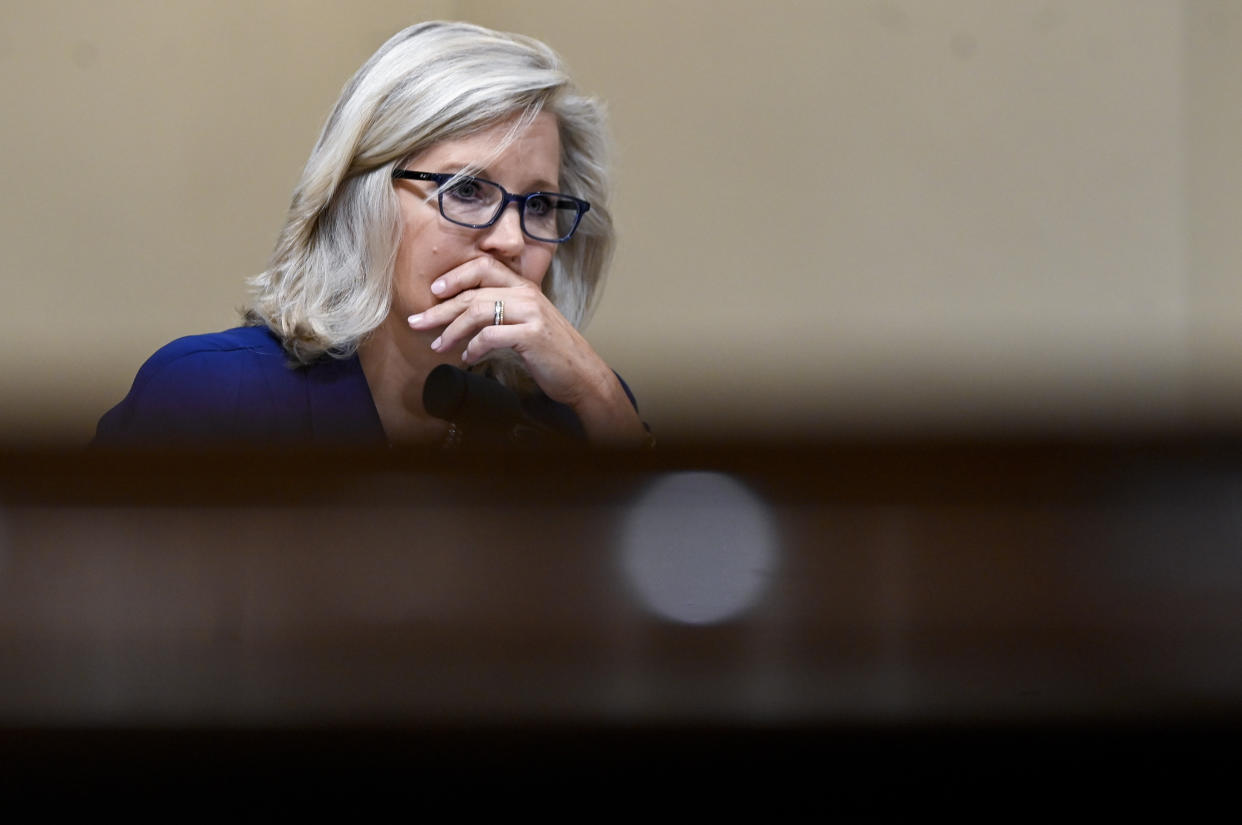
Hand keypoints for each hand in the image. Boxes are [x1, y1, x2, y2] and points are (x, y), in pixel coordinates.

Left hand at [407, 256, 646, 445]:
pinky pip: (491, 336)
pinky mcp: (532, 335)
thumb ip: (503, 312)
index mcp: (525, 286)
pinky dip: (473, 348)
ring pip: (477, 311)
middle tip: (417, 321)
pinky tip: (467, 358)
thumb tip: (464, 315)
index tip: (434, 291)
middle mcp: (527, 294)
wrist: (583, 374)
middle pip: (473, 292)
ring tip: (437, 346)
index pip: (483, 266)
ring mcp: (531, 313)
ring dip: (451, 330)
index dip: (455, 276)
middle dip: (439, 309)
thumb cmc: (551, 352)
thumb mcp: (527, 323)